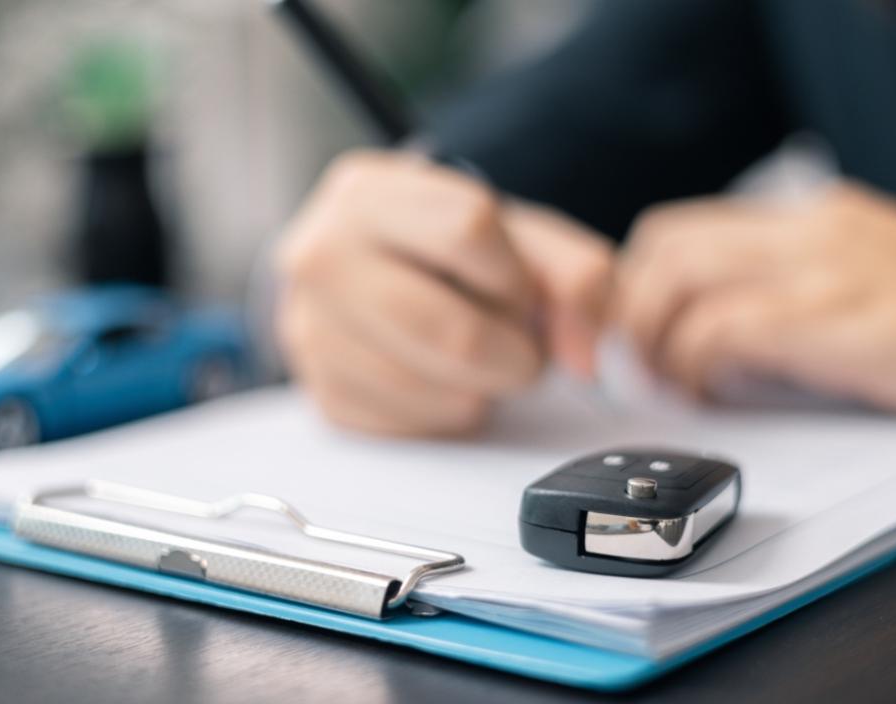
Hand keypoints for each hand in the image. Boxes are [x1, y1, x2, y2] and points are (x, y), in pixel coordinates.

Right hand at [276, 150, 613, 435]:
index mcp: (368, 193)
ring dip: (482, 388)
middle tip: (516, 346)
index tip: (515, 288)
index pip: (469, 229)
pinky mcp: (323, 395)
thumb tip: (586, 356)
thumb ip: (576, 276)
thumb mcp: (519, 235)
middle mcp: (321, 256)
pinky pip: (413, 427)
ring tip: (477, 358)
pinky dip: (448, 413)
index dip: (515, 274)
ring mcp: (310, 330)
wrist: (377, 276)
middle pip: (453, 331)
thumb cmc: (449, 253)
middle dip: (513, 354)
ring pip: (435, 390)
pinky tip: (442, 379)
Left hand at [615, 182, 895, 418]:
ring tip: (673, 384)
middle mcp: (809, 231)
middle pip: (663, 244)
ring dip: (657, 340)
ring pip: (682, 280)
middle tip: (639, 365)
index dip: (637, 282)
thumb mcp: (869, 279)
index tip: (637, 333)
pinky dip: (700, 364)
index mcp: (813, 218)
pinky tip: (717, 392)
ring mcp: (825, 271)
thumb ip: (798, 290)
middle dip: (631, 310)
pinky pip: (728, 329)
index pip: (680, 227)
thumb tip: (719, 335)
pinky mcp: (842, 322)